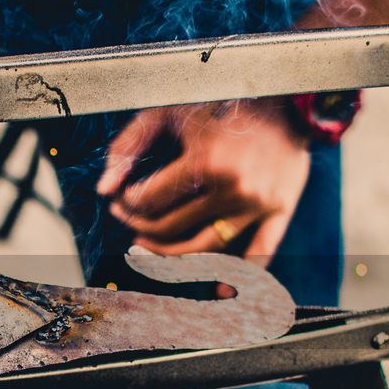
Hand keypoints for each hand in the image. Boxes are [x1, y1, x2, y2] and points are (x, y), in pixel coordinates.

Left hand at [97, 98, 309, 267]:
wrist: (285, 98)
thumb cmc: (219, 101)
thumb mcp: (168, 112)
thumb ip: (128, 146)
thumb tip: (103, 190)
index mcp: (205, 161)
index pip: (147, 201)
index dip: (125, 204)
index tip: (121, 199)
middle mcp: (233, 188)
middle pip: (171, 229)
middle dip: (140, 228)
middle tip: (129, 222)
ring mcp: (258, 204)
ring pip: (204, 250)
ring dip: (171, 257)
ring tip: (150, 249)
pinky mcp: (280, 211)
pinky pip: (259, 255)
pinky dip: (238, 277)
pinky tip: (216, 290)